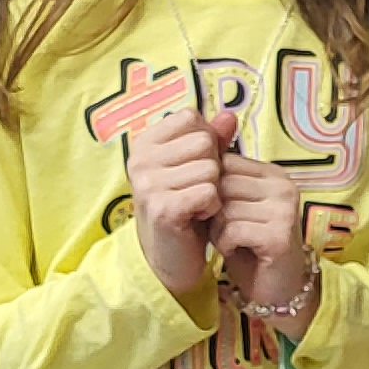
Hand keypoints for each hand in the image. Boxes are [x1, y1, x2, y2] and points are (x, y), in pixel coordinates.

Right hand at [126, 106, 235, 302]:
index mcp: (144, 142)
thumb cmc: (186, 204)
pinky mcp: (162, 208)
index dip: (206, 140)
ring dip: (214, 189)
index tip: (194, 165)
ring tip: (198, 204)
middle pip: (203, 142)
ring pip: (210, 168)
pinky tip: (200, 216)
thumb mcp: (197, 165)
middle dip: (212, 167)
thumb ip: (213, 138)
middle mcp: (139, 159)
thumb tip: (229, 114)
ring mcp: (148, 184)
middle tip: (197, 189)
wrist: (172, 254)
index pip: (191, 118)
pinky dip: (213, 206)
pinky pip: (209, 192)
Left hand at [217, 154, 314, 315]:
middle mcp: (284, 187)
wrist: (276, 288)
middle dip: (213, 209)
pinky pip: (233, 230)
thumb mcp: (235, 207)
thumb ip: (222, 183)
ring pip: (225, 208)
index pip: (226, 162)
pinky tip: (236, 251)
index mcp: (274, 174)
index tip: (218, 211)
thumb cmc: (250, 245)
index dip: (210, 188)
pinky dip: (225, 244)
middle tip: (223, 229)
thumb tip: (191, 161)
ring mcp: (285, 210)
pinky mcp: (279, 235)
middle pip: (223, 183)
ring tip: (230, 241)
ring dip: (218, 230)